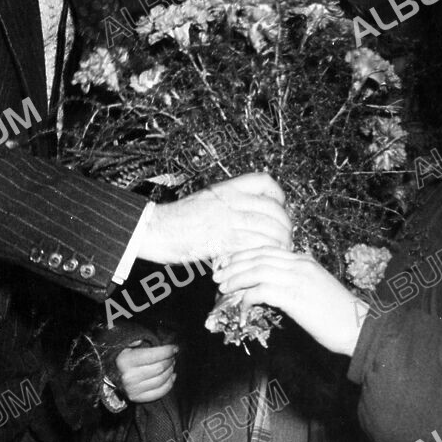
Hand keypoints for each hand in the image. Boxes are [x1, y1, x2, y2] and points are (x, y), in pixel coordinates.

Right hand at [115, 342, 177, 402]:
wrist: (111, 377)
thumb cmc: (123, 359)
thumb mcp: (125, 346)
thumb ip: (134, 341)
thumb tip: (140, 341)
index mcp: (125, 361)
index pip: (153, 355)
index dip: (167, 351)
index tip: (175, 348)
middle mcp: (129, 377)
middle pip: (159, 368)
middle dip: (170, 360)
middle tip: (172, 356)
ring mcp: (133, 390)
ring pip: (161, 380)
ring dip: (170, 371)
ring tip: (171, 364)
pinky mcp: (137, 399)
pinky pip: (159, 393)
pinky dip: (169, 384)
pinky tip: (172, 376)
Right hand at [137, 172, 291, 263]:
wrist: (155, 229)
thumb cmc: (177, 218)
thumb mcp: (206, 199)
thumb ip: (228, 204)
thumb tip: (249, 214)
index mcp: (227, 188)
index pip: (264, 182)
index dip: (278, 196)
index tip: (280, 209)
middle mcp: (230, 200)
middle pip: (272, 209)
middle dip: (284, 226)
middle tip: (285, 238)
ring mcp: (227, 219)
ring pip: (267, 228)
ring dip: (278, 242)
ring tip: (278, 251)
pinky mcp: (221, 239)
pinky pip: (253, 244)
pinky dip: (262, 252)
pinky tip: (261, 259)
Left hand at [213, 248, 366, 356]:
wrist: (359, 326)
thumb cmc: (338, 313)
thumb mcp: (316, 288)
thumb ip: (296, 281)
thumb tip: (273, 286)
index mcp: (304, 260)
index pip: (267, 249)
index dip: (244, 255)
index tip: (229, 263)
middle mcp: (299, 264)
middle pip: (258, 256)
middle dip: (235, 264)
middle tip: (218, 275)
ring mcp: (297, 278)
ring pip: (257, 270)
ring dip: (236, 279)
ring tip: (224, 288)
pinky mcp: (295, 296)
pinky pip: (262, 290)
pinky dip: (248, 296)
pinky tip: (243, 305)